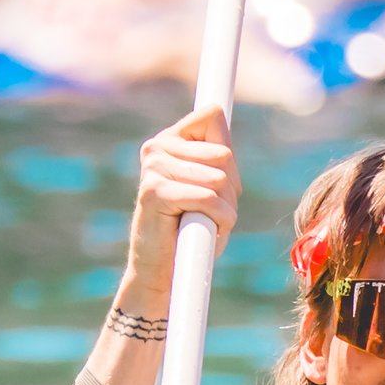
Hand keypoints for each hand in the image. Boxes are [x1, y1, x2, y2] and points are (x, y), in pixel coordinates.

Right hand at [120, 106, 239, 311]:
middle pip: (224, 154)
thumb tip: (219, 111)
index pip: (213, 117)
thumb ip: (216, 154)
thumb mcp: (210, 184)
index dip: (228, 156)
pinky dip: (218, 220)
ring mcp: (153, 168)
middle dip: (231, 189)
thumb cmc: (191, 230)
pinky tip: (203, 231)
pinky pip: (208, 199)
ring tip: (205, 223)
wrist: (161, 273)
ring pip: (219, 178)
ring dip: (225, 208)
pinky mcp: (154, 191)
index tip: (219, 185)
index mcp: (169, 140)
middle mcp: (156, 147)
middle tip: (213, 213)